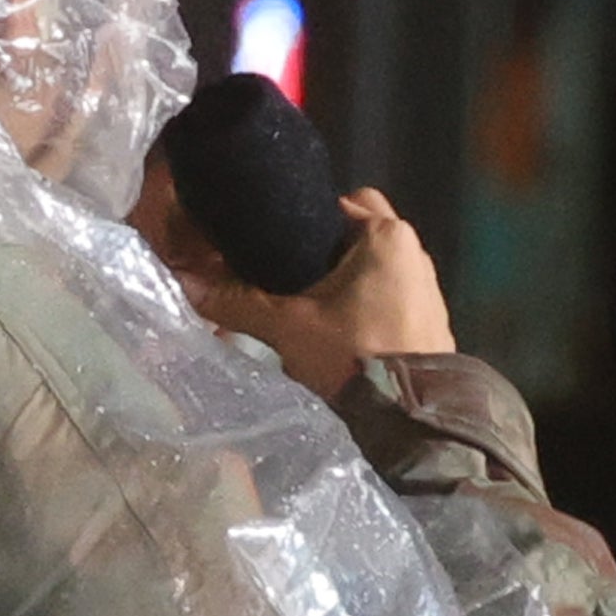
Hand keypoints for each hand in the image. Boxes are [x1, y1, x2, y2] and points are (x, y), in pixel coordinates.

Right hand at [178, 187, 454, 397]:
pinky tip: (337, 328)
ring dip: (341, 277)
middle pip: (354, 230)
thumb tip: (185, 283)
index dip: (298, 221)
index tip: (271, 247)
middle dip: (322, 247)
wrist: (411, 413)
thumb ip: (236, 302)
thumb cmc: (352, 353)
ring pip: (371, 262)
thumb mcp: (286, 327)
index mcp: (384, 234)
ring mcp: (425, 282)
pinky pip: (387, 289)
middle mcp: (412, 248)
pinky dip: (362, 300)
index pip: (335, 202)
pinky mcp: (429, 313)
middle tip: (288, 276)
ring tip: (306, 306)